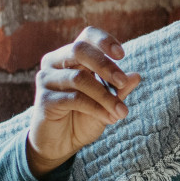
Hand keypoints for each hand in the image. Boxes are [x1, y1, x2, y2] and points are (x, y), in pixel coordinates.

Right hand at [26, 27, 143, 176]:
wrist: (60, 144)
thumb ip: (119, 90)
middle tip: (123, 82)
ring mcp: (46, 80)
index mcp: (70, 56)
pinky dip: (96, 108)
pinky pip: (74, 98)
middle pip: (79, 50)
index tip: (122, 54)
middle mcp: (55, 62)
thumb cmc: (82, 118)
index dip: (104, 40)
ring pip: (79, 78)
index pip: (86, 36)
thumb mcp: (106, 103)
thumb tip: (136, 76)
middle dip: (105, 65)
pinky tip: (109, 119)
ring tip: (122, 112)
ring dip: (105, 95)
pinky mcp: (43, 99)